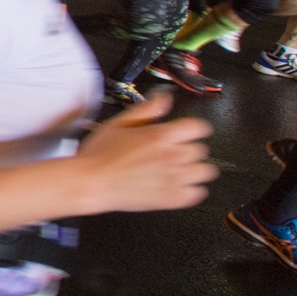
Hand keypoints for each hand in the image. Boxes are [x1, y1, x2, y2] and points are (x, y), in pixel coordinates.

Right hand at [75, 92, 216, 211]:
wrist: (91, 182)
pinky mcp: (173, 198)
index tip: (188, 133)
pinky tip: (179, 185)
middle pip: (202, 150)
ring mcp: (175, 178)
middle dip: (190, 149)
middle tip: (175, 152)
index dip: (193, 129)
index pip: (199, 127)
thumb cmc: (99, 154)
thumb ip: (146, 109)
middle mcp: (173, 155)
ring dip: (195, 169)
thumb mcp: (119, 123)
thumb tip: (165, 97)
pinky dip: (192, 190)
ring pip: (205, 172)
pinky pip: (198, 193)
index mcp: (162, 135)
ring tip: (180, 170)